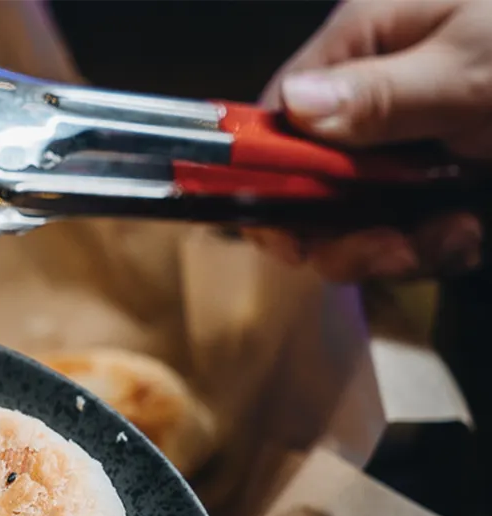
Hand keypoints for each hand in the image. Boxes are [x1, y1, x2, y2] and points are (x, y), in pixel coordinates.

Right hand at [251, 0, 491, 280]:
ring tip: (448, 240)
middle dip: (336, 230)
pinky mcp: (440, 180)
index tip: (288, 226)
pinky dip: (432, 247)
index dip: (266, 176)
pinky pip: (405, 229)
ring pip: (352, 217)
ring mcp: (407, 142)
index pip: (276, 115)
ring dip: (390, 247)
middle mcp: (373, 95)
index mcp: (367, 41)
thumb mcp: (475, 64)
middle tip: (386, 252)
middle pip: (304, 180)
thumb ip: (385, 93)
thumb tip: (296, 108)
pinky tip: (467, 235)